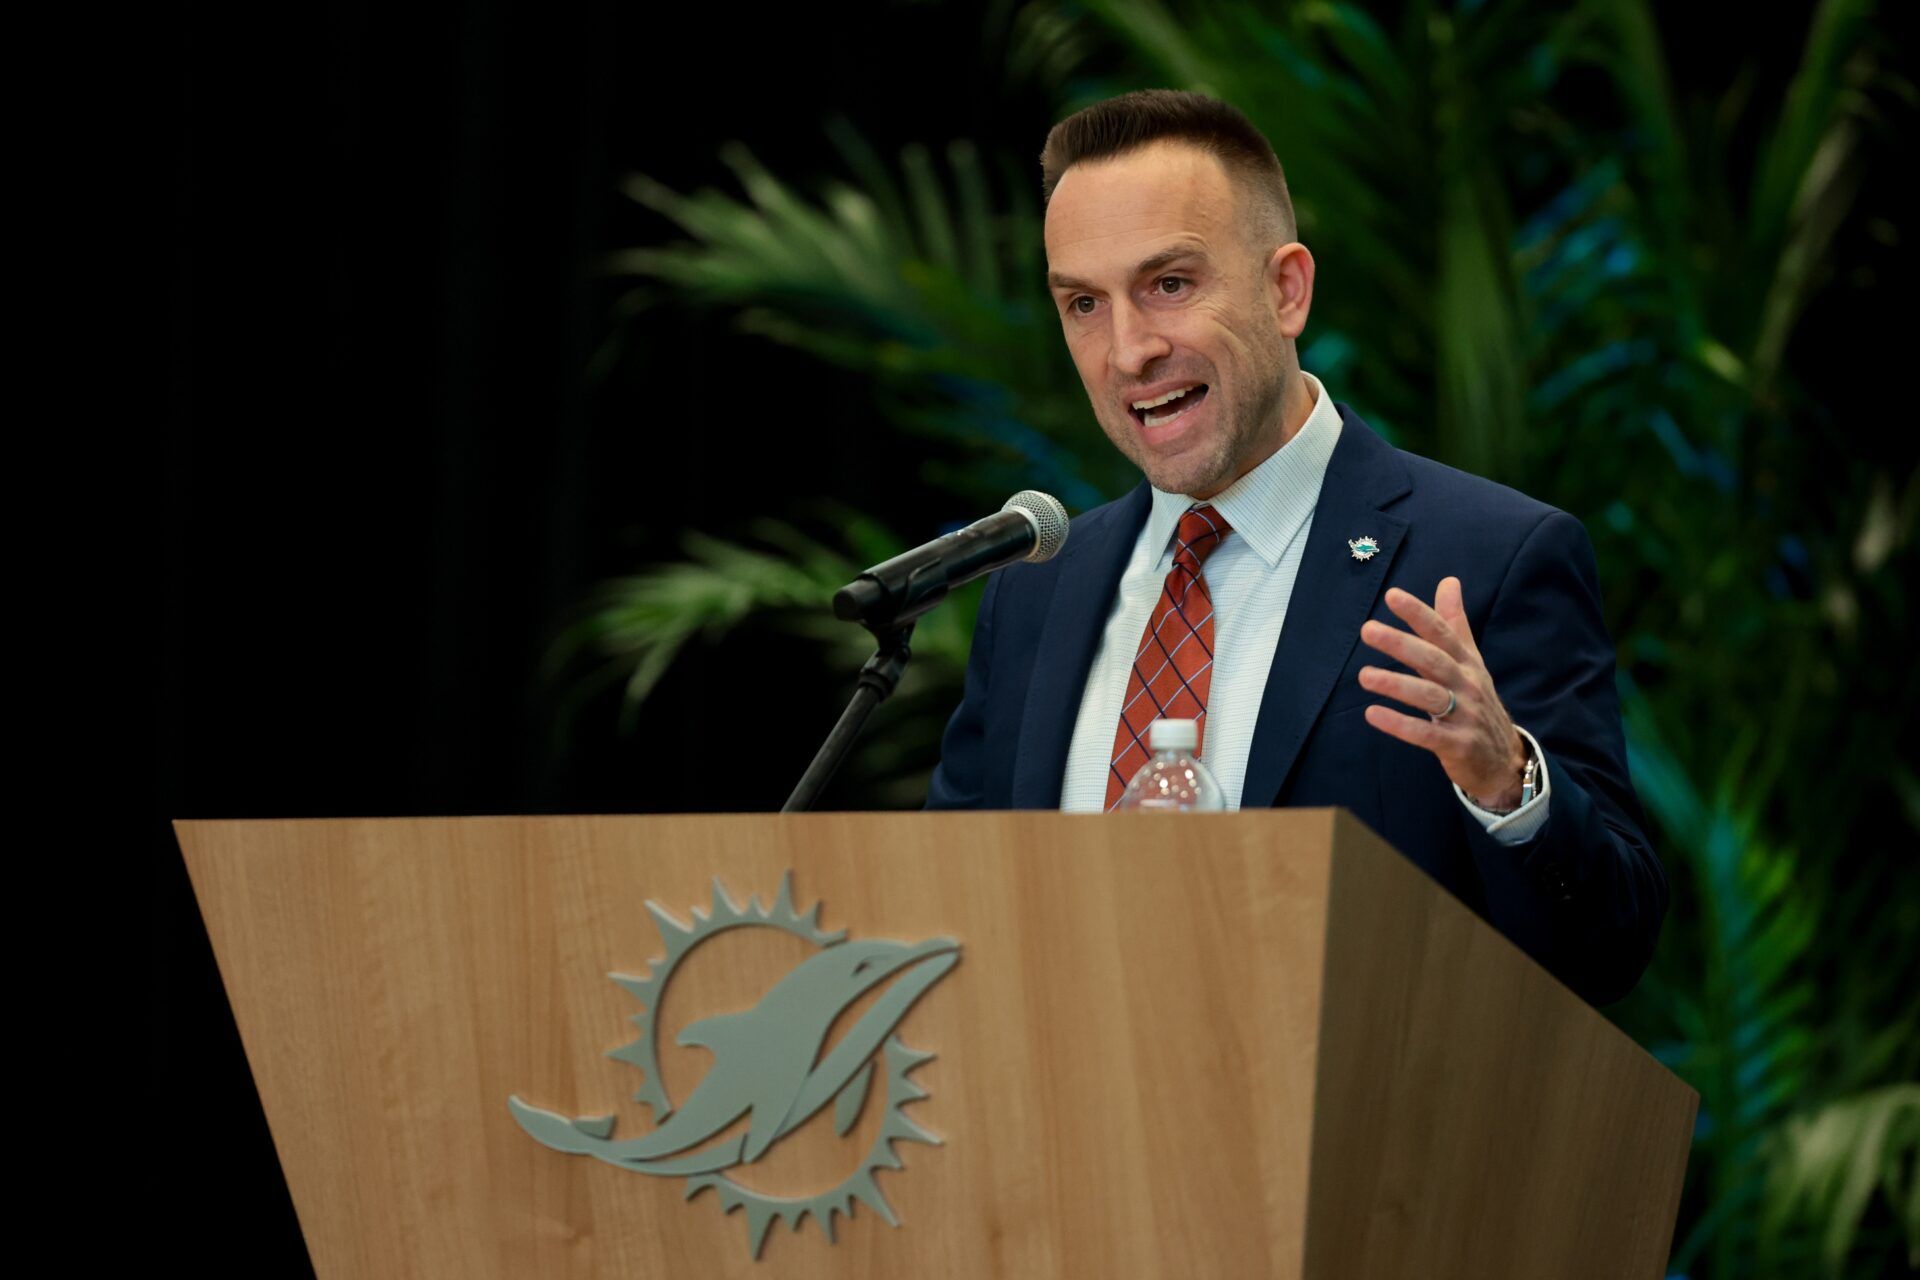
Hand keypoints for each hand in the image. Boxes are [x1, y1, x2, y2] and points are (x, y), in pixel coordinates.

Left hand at [1357, 577, 1526, 809]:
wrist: (1503, 759)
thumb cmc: (1477, 703)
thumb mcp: (1470, 662)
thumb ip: (1454, 624)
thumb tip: (1448, 580)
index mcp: (1467, 663)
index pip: (1442, 633)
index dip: (1419, 613)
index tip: (1392, 595)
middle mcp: (1468, 685)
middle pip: (1433, 660)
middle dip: (1401, 643)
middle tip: (1367, 629)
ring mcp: (1465, 716)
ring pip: (1429, 696)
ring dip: (1396, 684)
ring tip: (1364, 675)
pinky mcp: (1458, 746)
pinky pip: (1427, 734)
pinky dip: (1400, 724)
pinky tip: (1373, 714)